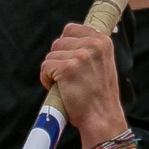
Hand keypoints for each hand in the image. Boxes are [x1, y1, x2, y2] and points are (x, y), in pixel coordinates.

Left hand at [39, 24, 130, 144]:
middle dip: (58, 59)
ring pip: (51, 55)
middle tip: (69, 77)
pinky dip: (46, 79)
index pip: (71, 29)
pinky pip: (45, 67)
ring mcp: (80, 56)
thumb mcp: (103, 64)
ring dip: (52, 70)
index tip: (71, 62)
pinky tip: (58, 88)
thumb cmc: (99, 96)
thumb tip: (68, 39)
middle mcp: (93, 45)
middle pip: (58, 42)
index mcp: (103, 41)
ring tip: (65, 84)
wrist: (102, 119)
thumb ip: (89, 49)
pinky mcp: (67, 68)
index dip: (66, 46)